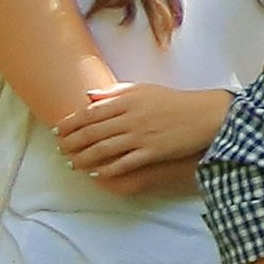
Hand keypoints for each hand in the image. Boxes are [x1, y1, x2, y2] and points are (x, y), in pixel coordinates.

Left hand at [56, 78, 228, 196]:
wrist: (205, 115)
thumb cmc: (174, 101)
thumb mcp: (143, 89)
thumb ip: (115, 93)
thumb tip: (89, 97)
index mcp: (126, 101)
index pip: (89, 113)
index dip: (70, 123)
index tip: (57, 130)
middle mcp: (129, 118)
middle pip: (91, 133)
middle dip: (71, 143)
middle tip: (60, 150)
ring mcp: (140, 136)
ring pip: (102, 149)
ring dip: (84, 158)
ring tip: (72, 164)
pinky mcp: (151, 151)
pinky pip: (123, 163)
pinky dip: (107, 170)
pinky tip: (96, 174)